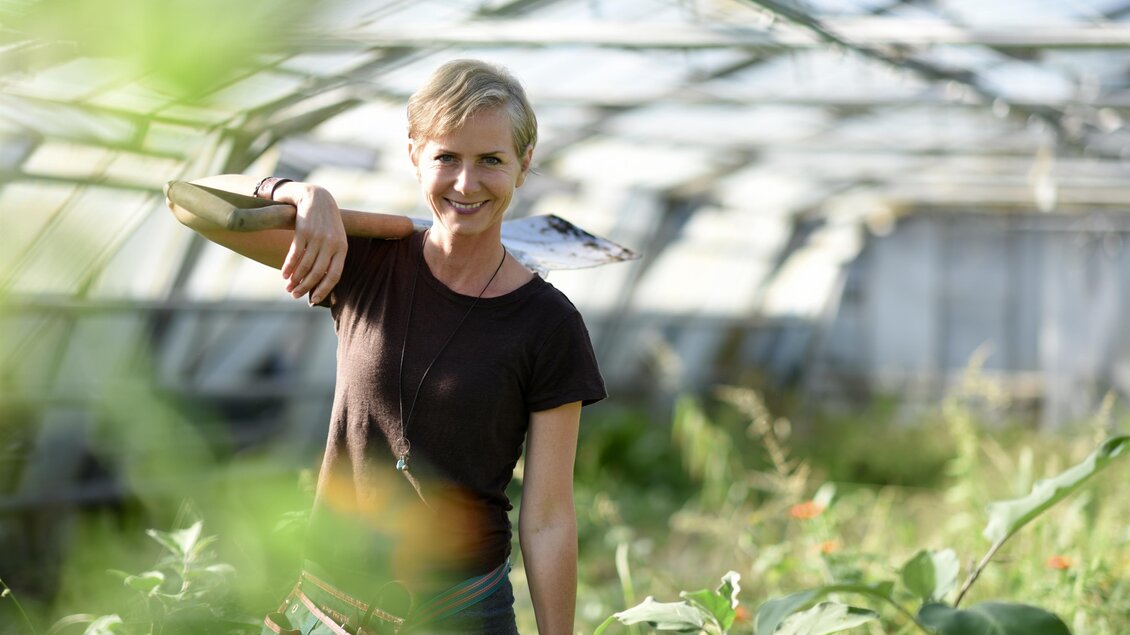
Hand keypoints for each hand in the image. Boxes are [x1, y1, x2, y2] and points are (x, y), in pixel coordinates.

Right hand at [275, 182, 346, 304]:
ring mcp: (317, 237)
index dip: (323, 289)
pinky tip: (284, 274)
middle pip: (317, 272)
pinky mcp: (303, 231)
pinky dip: (288, 266)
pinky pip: (295, 254)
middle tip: (294, 295)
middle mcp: (331, 244)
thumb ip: (332, 257)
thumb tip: (321, 282)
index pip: (334, 275)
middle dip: (305, 286)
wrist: (317, 198)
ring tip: (288, 287)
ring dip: (295, 279)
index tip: (313, 300)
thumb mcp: (336, 238)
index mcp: (342, 248)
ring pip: (305, 265)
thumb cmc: (326, 223)